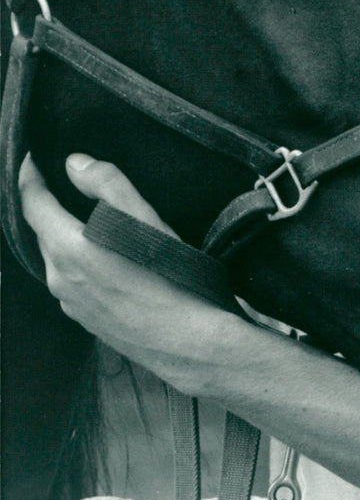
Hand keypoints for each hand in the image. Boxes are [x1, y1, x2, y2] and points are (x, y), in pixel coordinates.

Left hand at [19, 154, 231, 387]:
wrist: (189, 342)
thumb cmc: (171, 279)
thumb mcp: (145, 219)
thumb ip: (107, 184)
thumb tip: (74, 163)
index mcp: (68, 249)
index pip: (33, 204)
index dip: (31, 177)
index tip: (34, 158)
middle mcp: (60, 279)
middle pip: (43, 231)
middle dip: (49, 205)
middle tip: (65, 182)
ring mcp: (71, 303)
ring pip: (57, 258)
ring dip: (65, 235)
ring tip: (89, 218)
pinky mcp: (86, 319)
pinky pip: (72, 281)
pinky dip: (79, 261)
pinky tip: (108, 258)